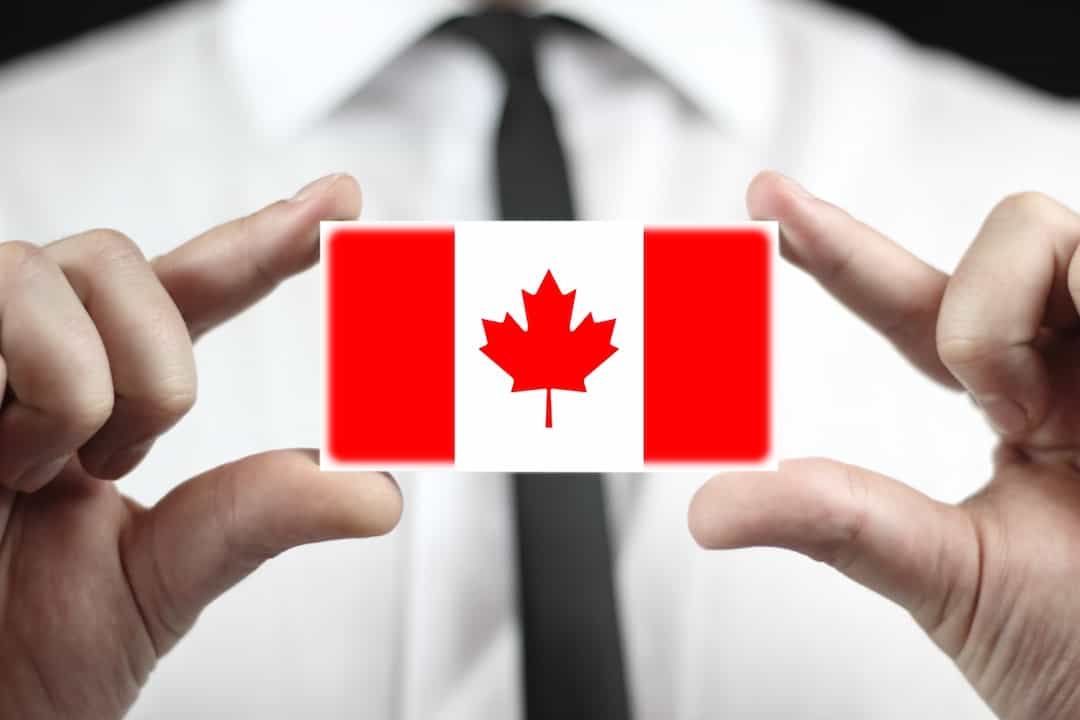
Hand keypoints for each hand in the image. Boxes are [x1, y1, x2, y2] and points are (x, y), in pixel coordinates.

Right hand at [0, 174, 401, 718]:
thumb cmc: (27, 652)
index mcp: (99, 391)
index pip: (189, 287)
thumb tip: (380, 492)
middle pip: (117, 258)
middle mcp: (30, 354)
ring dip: (86, 384)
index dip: (264, 238)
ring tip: (40, 471)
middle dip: (155, 367)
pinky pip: (6, 299)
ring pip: (63, 266)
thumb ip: (261, 515)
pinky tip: (0, 467)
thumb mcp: (167, 575)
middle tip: (115, 463)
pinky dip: (45, 394)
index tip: (343, 199)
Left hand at [690, 172, 1079, 719]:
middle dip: (973, 316)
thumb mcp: (949, 573)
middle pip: (1008, 237)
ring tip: (1049, 419)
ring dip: (1012, 324)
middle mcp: (1079, 361)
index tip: (763, 200)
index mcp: (1021, 402)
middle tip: (1003, 412)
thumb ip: (839, 522)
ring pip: (1048, 233)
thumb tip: (705, 511)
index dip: (837, 249)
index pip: (915, 304)